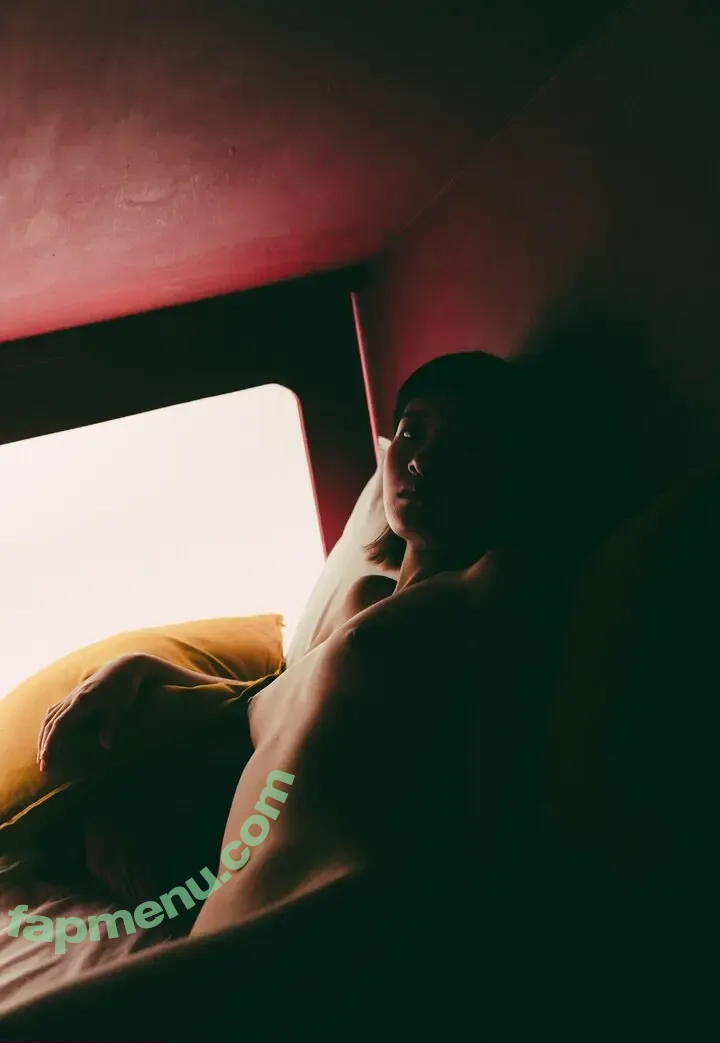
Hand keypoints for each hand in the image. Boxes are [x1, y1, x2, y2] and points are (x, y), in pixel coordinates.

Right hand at [36, 654, 147, 772]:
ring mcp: (72, 695)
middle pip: (51, 722)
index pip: (60, 724)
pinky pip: (54, 711)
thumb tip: (106, 746)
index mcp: (83, 700)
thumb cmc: (124, 688)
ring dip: (44, 735)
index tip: (47, 758)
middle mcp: (73, 697)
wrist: (124, 667)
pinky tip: (48, 736)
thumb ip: (111, 725)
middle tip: (43, 764)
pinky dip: (49, 725)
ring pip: (50, 716)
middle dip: (45, 743)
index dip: (51, 742)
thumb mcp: (120, 707)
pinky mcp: (73, 695)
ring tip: (43, 755)